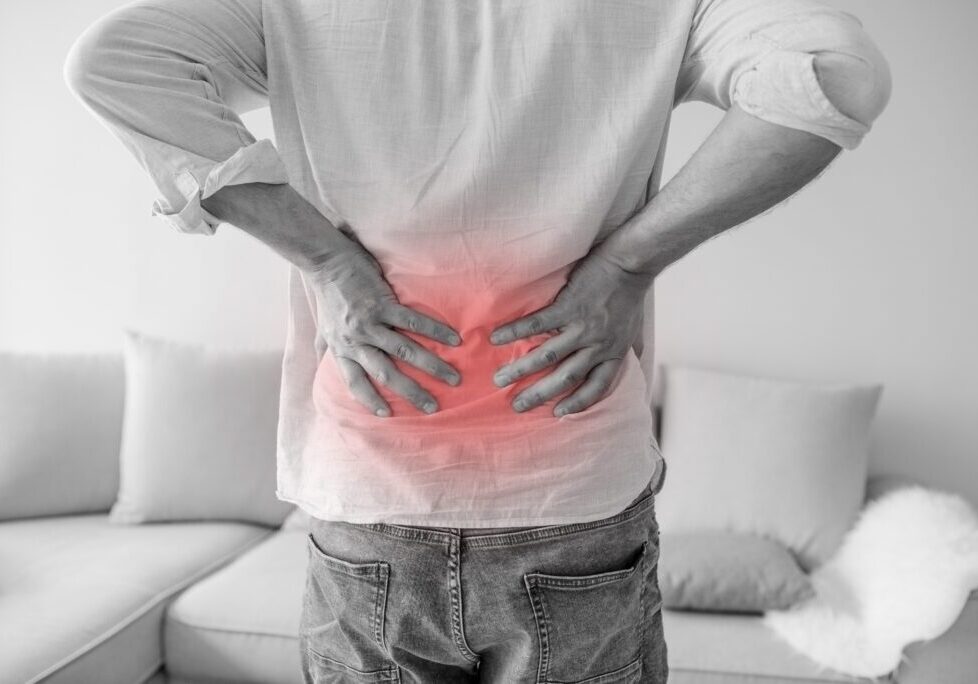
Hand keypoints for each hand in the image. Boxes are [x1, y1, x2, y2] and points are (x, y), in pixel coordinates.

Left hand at [308, 244, 461, 416]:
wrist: (328, 263)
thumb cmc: (329, 295)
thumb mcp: (324, 326)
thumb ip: (326, 346)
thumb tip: (321, 359)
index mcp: (342, 350)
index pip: (355, 383)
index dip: (369, 400)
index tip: (386, 415)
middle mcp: (356, 342)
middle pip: (386, 374)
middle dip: (412, 392)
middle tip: (433, 408)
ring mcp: (370, 323)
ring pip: (404, 351)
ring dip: (432, 366)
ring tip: (453, 378)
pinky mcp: (383, 304)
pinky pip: (413, 322)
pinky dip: (435, 332)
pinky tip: (453, 340)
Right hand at [489, 249, 654, 416]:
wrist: (630, 263)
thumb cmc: (631, 295)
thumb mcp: (635, 329)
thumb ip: (632, 348)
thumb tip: (637, 363)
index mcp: (613, 353)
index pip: (596, 386)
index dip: (577, 402)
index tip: (558, 413)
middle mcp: (597, 346)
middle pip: (566, 377)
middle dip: (539, 394)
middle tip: (516, 406)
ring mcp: (581, 327)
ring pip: (548, 355)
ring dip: (521, 369)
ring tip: (499, 379)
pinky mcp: (568, 306)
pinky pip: (537, 323)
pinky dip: (515, 331)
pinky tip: (496, 338)